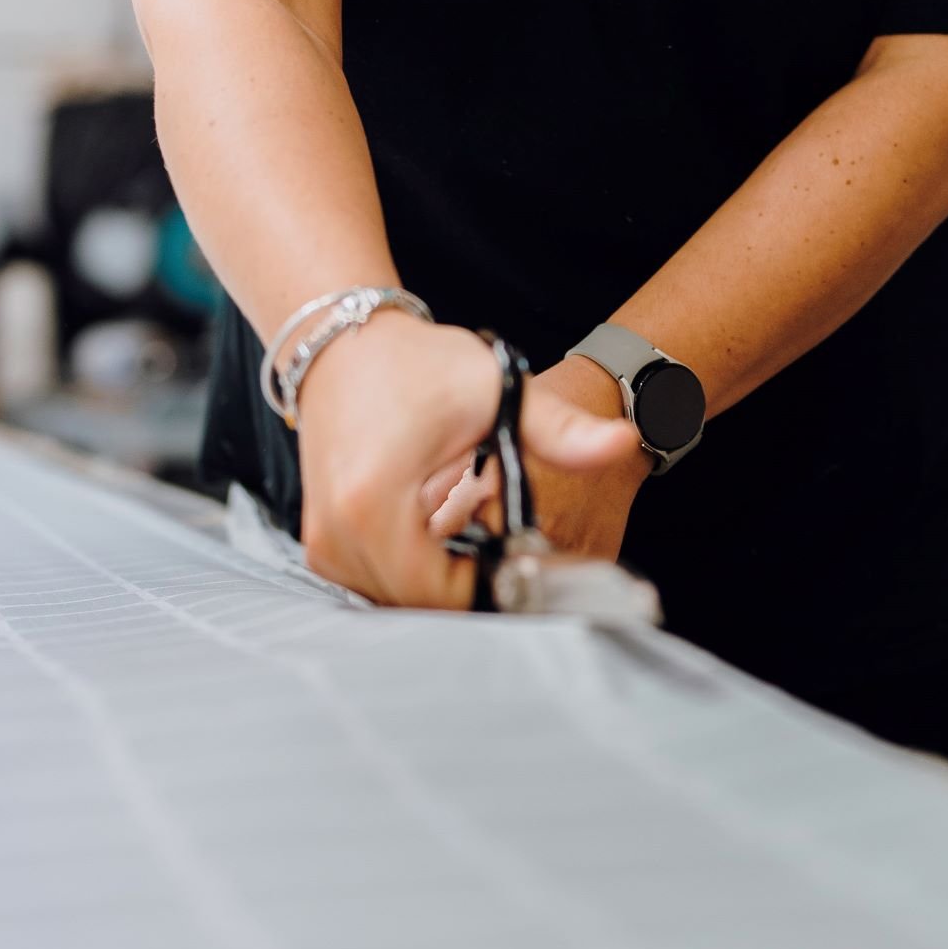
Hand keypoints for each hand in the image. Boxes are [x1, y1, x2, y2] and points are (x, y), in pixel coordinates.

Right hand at [296, 315, 637, 604]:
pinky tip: (451, 539)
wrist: (344, 344)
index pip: (444, 593)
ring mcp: (324, 544)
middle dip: (477, 587)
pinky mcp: (323, 544)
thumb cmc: (417, 365)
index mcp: (373, 504)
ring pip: (401, 599)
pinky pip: (380, 583)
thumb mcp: (497, 389)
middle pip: (422, 604)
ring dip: (448, 583)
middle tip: (521, 558)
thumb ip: (562, 428)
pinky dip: (420, 571)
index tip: (536, 567)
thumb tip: (623, 441)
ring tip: (487, 543)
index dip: (497, 588)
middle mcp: (336, 535)